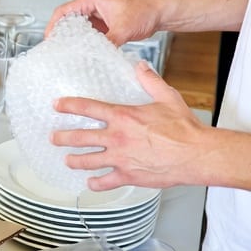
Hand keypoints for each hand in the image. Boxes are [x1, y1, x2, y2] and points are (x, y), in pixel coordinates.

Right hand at [46, 0, 161, 46]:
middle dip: (61, 35)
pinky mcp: (104, 25)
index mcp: (91, 0)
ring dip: (74, 40)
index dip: (53, 26)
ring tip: (68, 53)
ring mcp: (97, 16)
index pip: (63, 11)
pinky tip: (85, 53)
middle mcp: (92, 6)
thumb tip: (96, 55)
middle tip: (56, 49)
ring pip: (78, 29)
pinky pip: (89, 34)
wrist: (160, 12)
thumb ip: (108, 42)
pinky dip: (86, 43)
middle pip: (67, 20)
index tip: (49, 40)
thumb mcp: (123, 29)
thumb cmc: (144, 10)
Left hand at [51, 61, 206, 190]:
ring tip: (67, 160)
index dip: (69, 105)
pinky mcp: (128, 176)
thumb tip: (141, 67)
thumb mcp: (167, 98)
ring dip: (74, 161)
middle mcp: (117, 138)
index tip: (57, 105)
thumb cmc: (184, 129)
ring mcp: (120, 158)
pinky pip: (105, 182)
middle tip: (54, 137)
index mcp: (123, 117)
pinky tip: (91, 182)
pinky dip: (95, 183)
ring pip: (87, 161)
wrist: (196, 154)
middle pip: (80, 137)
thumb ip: (150, 81)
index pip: (88, 107)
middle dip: (63, 137)